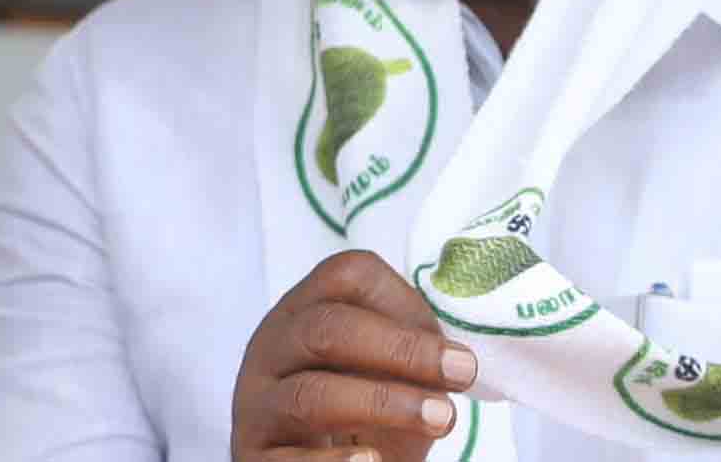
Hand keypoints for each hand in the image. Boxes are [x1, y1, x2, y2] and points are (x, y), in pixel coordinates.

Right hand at [231, 251, 477, 461]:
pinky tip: (372, 460)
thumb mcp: (379, 377)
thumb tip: (459, 361)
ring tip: (439, 419)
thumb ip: (408, 359)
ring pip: (310, 394)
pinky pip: (291, 460)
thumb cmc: (356, 420)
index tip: (453, 345)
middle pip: (324, 328)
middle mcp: (272, 351)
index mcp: (302, 315)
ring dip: (383, 403)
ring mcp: (258, 406)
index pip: (344, 277)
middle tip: (463, 372)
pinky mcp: (257, 457)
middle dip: (401, 349)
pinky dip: (335, 460)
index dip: (404, 301)